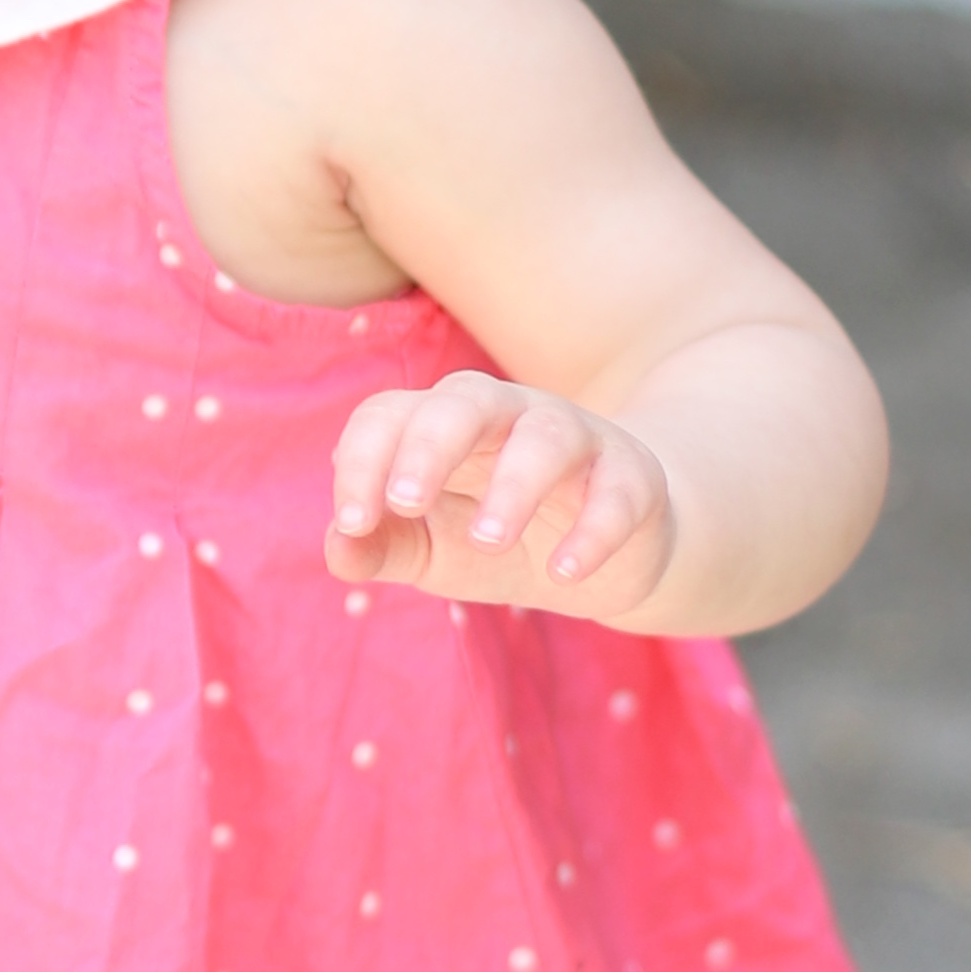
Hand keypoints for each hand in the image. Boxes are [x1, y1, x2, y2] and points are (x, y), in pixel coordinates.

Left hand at [326, 370, 675, 614]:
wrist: (600, 556)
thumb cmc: (493, 539)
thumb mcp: (429, 550)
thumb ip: (380, 548)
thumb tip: (337, 549)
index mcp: (443, 426)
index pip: (389, 415)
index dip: (364, 460)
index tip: (353, 521)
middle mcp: (507, 417)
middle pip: (465, 400)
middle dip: (429, 446)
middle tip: (406, 501)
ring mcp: (576, 441)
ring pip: (546, 436)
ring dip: (514, 485)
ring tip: (488, 539)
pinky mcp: (633, 479)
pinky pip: (618, 490)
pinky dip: (594, 529)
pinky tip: (565, 571)